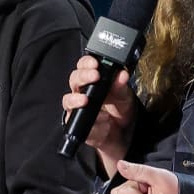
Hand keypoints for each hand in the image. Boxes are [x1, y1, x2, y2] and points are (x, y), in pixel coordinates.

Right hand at [62, 54, 135, 175]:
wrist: (123, 131)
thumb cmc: (120, 109)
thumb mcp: (125, 95)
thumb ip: (121, 85)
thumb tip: (122, 74)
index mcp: (93, 79)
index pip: (84, 66)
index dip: (87, 62)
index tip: (95, 63)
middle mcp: (82, 91)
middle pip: (74, 79)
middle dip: (83, 76)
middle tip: (94, 76)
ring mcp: (78, 107)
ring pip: (68, 100)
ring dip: (75, 99)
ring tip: (85, 99)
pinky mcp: (78, 123)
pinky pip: (75, 120)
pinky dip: (85, 119)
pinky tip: (97, 118)